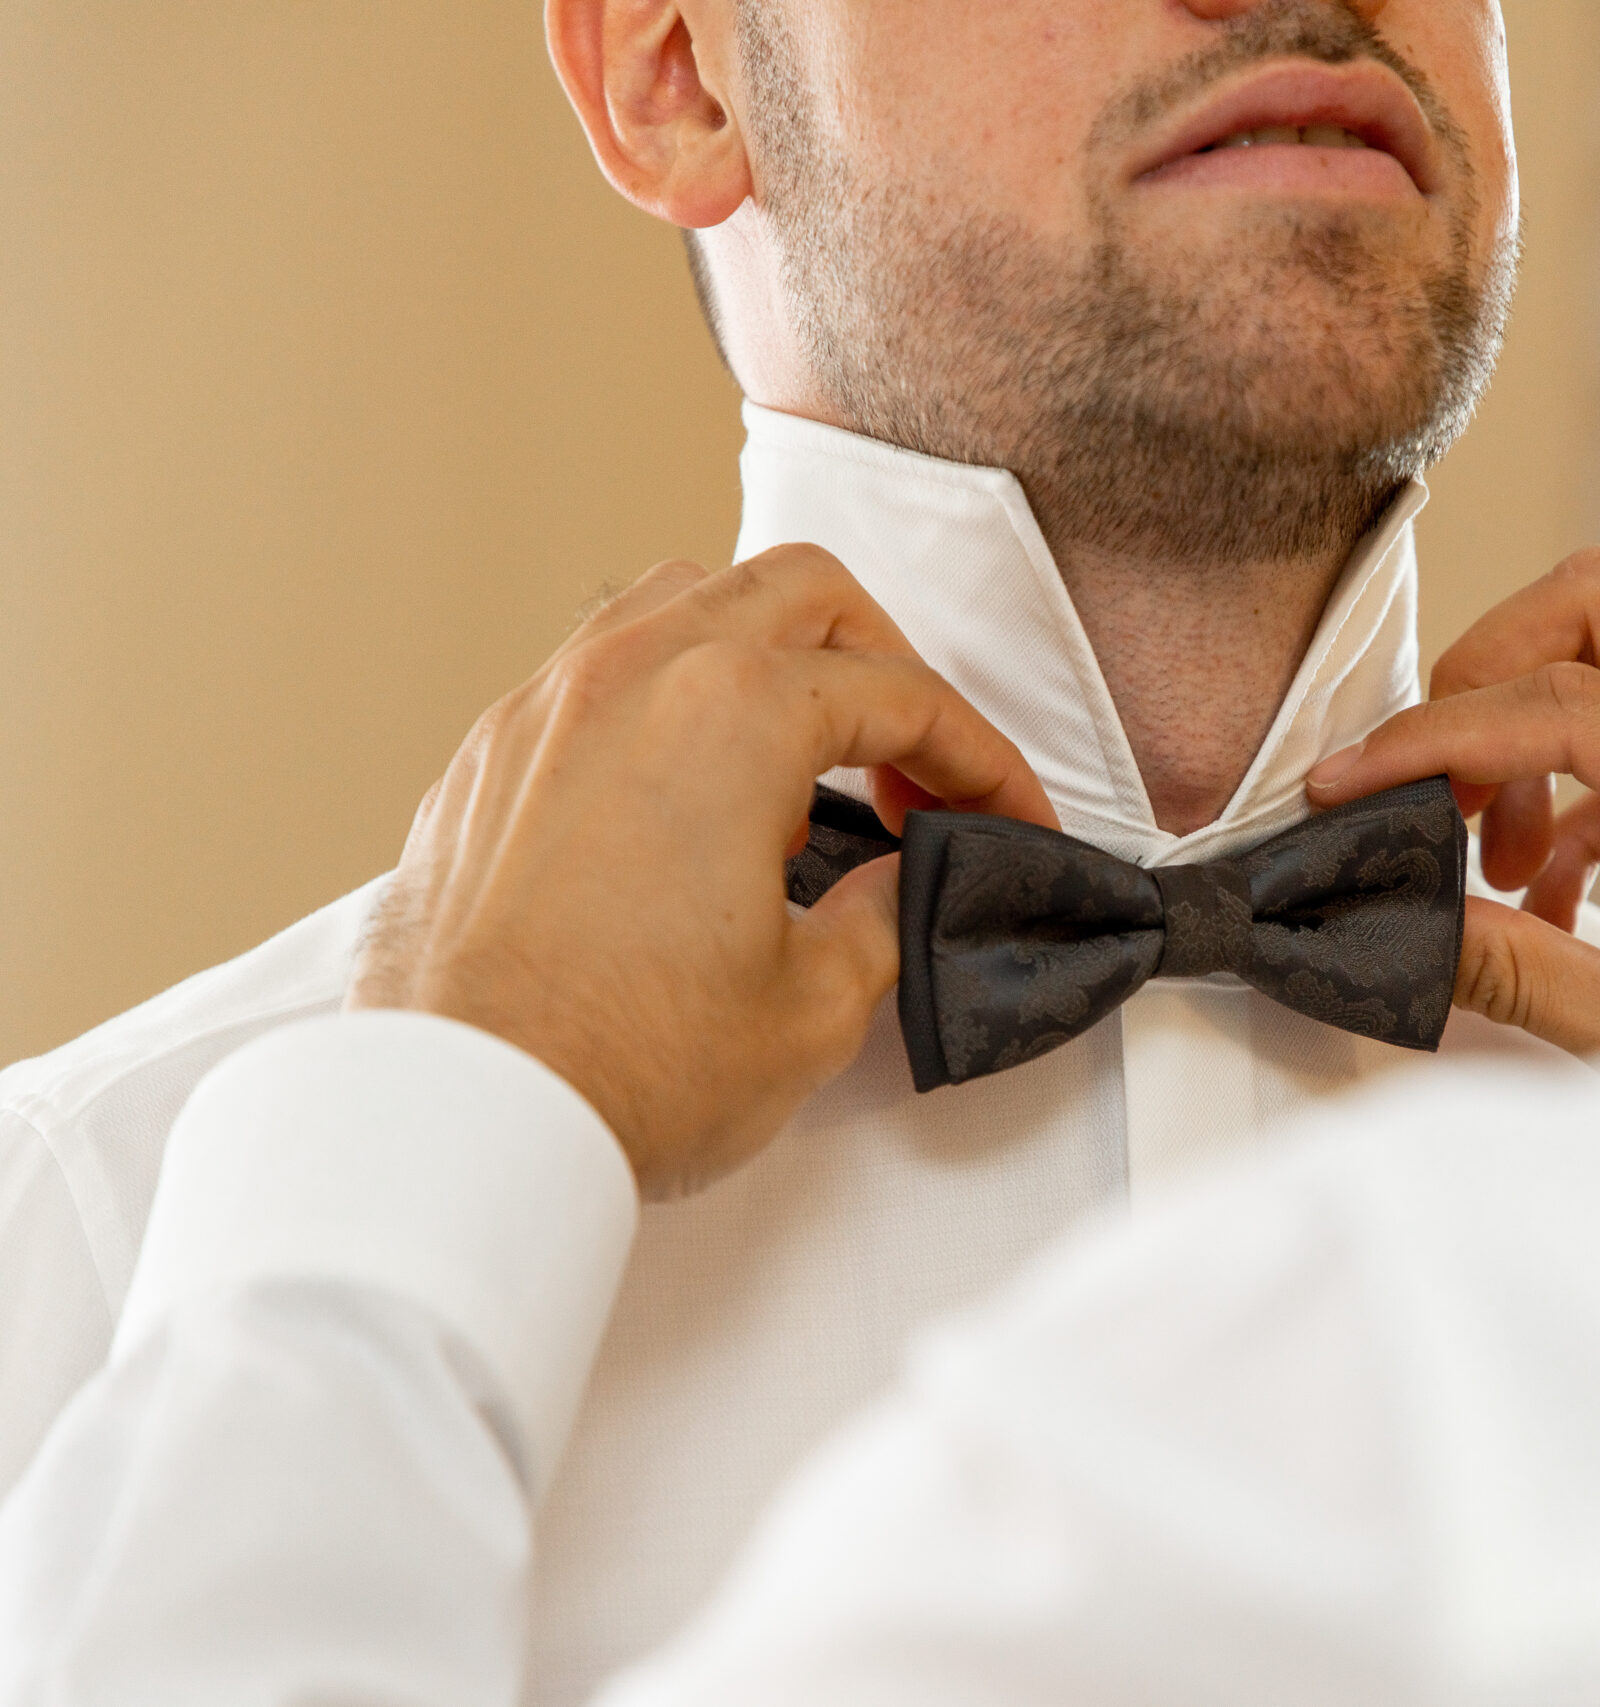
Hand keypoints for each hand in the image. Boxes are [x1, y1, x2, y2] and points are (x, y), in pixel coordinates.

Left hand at [352, 544, 1055, 1198]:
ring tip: (800, 768)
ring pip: (685, 603)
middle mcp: (631, 678)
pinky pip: (597, 676)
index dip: (981, 758)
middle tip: (915, 762)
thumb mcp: (813, 1005)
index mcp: (729, 714)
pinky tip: (691, 803)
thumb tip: (892, 883)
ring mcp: (543, 710)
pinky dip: (671, 704)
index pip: (899, 696)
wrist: (460, 1125)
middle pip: (799, 595)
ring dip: (769, 657)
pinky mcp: (485, 763)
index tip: (1007, 814)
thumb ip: (878, 915)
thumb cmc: (622, 1068)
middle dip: (883, 664)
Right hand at [1307, 549, 1599, 1051]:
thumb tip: (1399, 927)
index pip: (1571, 704)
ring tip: (1501, 862)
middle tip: (1425, 790)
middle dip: (1486, 678)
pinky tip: (1561, 884)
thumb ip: (1524, 977)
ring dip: (1537, 724)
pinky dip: (1590, 770)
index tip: (1351, 783)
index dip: (1438, 735)